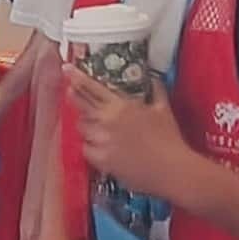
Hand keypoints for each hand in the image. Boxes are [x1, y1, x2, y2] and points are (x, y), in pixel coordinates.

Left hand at [67, 71, 205, 209]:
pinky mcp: (102, 160)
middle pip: (81, 105)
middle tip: (72, 92)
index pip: (92, 87)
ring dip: (86, 124)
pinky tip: (99, 146)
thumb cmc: (169, 139)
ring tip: (96, 125)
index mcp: (121, 105)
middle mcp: (108, 121)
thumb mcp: (163, 109)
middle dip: (75, 98)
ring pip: (82, 127)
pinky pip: (85, 149)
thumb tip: (154, 79)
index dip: (77, 77)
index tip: (67, 70)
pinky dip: (90, 146)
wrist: (172, 170)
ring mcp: (103, 141)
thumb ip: (156, 90)